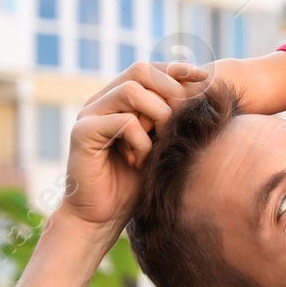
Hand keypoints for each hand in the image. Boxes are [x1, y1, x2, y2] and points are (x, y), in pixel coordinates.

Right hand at [56, 63, 207, 243]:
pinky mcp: (82, 133)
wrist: (100, 217)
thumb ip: (171, 119)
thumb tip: (201, 91)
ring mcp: (89, 114)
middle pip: (140, 71)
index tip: (203, 79)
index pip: (149, 69)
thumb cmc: (133, 184)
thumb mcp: (160, 146)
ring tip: (160, 143)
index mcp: (118, 100)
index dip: (176, 71)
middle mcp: (101, 101)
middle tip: (178, 124)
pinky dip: (141, 140)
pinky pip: (123, 121)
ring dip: (157, 115)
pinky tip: (139, 161)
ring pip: (131, 91)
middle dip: (169, 92)